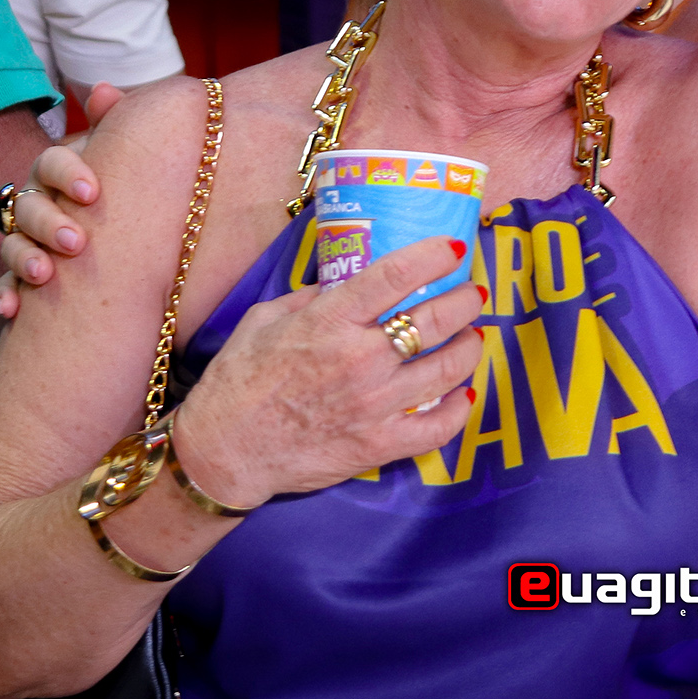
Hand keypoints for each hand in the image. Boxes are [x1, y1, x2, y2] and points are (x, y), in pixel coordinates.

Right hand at [0, 84, 122, 318]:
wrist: (122, 231)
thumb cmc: (121, 186)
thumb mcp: (122, 155)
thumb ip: (115, 123)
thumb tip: (101, 89)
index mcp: (59, 172)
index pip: (52, 163)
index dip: (68, 173)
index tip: (93, 191)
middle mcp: (37, 202)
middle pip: (30, 206)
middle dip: (49, 222)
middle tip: (76, 242)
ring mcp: (26, 239)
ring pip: (14, 244)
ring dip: (24, 258)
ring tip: (43, 275)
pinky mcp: (23, 276)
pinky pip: (5, 285)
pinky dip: (6, 296)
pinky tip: (11, 310)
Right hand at [169, 236, 485, 507]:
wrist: (225, 450)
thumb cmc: (240, 381)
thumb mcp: (266, 319)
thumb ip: (313, 297)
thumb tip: (348, 279)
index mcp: (330, 321)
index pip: (396, 276)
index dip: (434, 255)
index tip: (453, 248)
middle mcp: (359, 360)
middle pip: (434, 320)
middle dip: (465, 301)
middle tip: (472, 294)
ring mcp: (373, 405)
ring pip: (446, 371)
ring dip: (469, 349)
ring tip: (472, 337)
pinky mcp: (378, 445)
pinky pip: (437, 428)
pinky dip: (459, 409)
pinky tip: (463, 394)